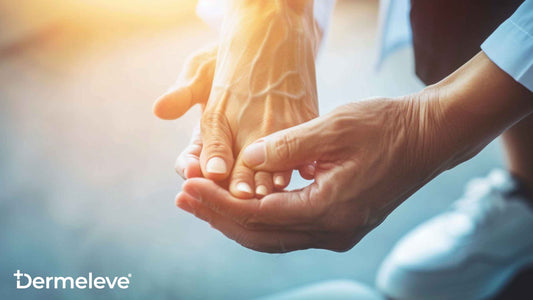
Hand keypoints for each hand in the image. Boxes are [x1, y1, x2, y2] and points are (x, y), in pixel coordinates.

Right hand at [154, 1, 320, 197]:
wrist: (266, 47)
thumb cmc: (225, 60)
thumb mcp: (202, 72)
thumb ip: (184, 93)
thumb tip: (159, 109)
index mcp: (204, 142)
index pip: (192, 162)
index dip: (193, 168)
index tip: (196, 171)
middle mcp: (230, 154)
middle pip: (225, 180)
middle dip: (231, 186)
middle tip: (239, 191)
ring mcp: (257, 153)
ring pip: (256, 178)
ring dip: (262, 183)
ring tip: (271, 185)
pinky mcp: (284, 148)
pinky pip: (285, 164)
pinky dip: (290, 168)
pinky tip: (296, 170)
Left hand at [175, 95, 446, 251]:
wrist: (430, 137)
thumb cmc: (388, 127)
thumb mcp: (335, 128)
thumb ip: (288, 145)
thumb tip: (248, 159)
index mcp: (331, 211)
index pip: (260, 216)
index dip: (220, 203)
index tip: (189, 187)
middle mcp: (333, 231)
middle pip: (261, 235)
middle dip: (219, 217)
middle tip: (184, 199)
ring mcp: (338, 231)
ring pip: (273, 237)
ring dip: (236, 220)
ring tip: (202, 202)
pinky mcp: (340, 223)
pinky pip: (289, 230)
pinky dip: (260, 219)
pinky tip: (241, 203)